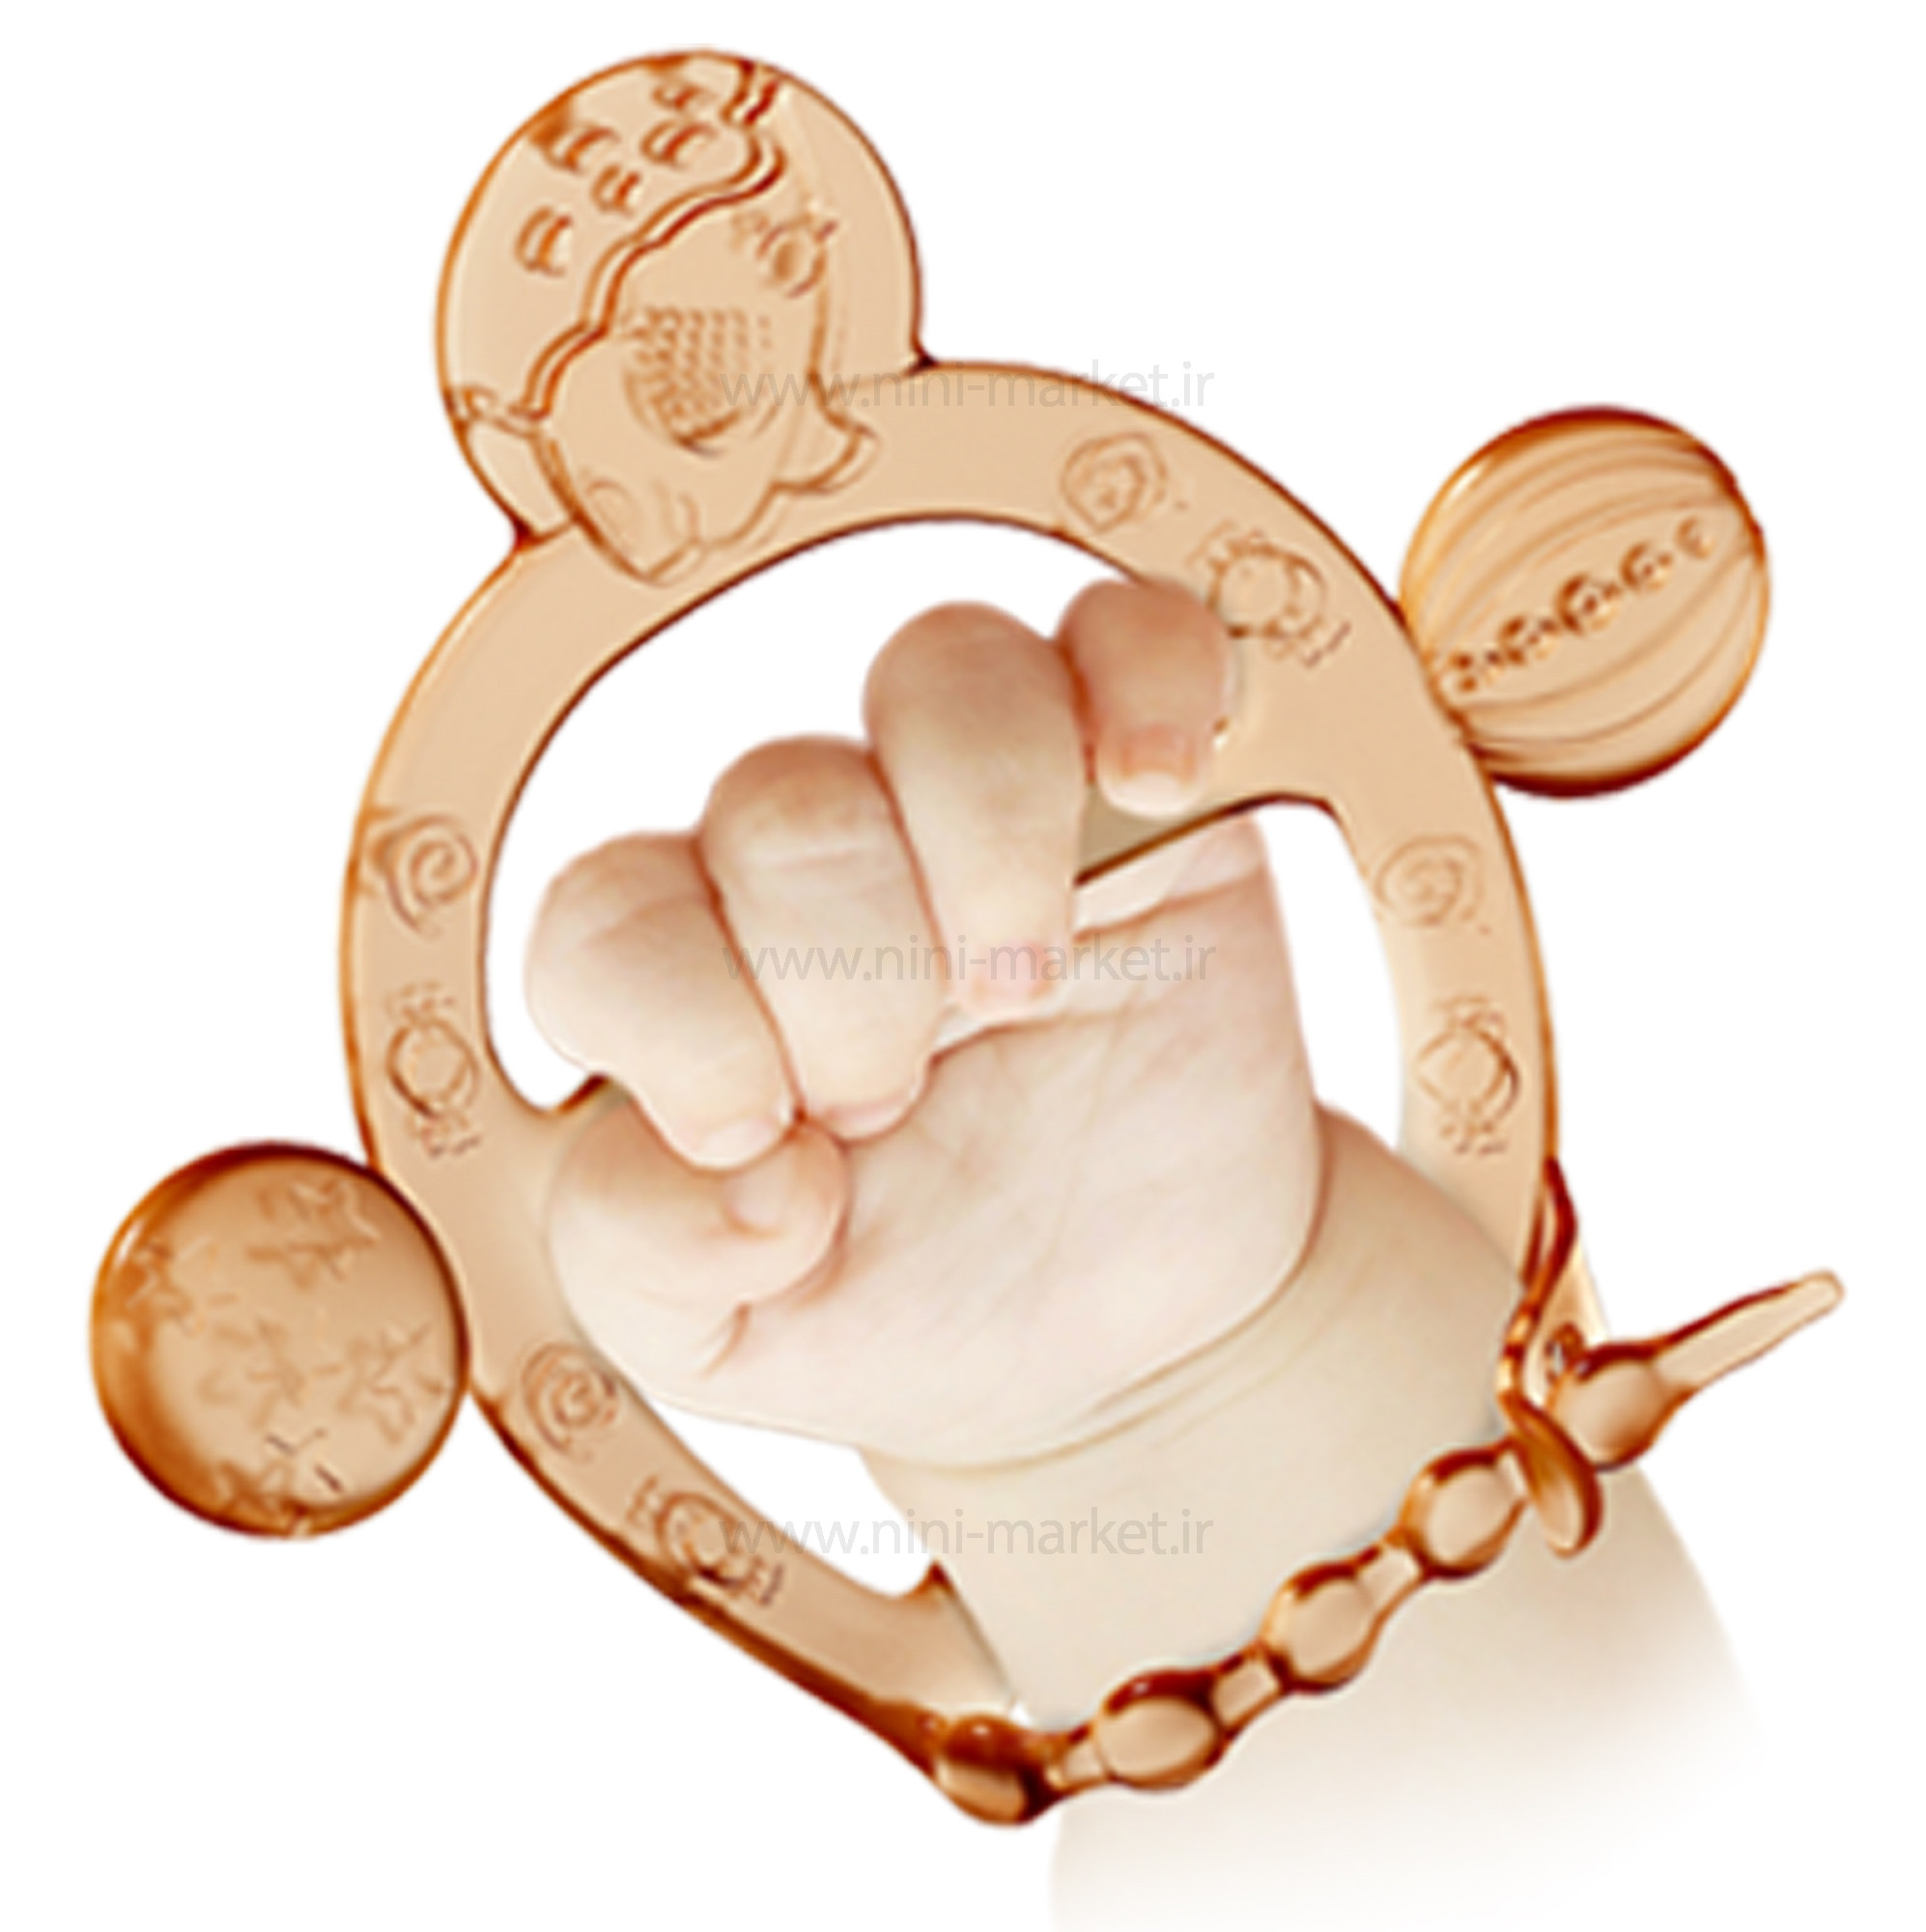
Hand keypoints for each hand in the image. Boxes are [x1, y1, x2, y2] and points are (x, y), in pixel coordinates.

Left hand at [526, 581, 1324, 1466]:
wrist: (1131, 1329)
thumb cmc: (908, 1302)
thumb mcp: (727, 1337)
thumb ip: (645, 1259)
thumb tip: (733, 1167)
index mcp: (689, 976)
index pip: (607, 911)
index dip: (676, 1016)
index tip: (764, 1141)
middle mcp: (820, 865)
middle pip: (786, 801)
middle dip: (845, 976)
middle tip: (899, 1096)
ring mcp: (986, 810)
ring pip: (945, 672)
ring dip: (982, 833)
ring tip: (1022, 985)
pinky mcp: (1147, 799)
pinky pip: (1138, 636)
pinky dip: (1150, 684)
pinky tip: (1154, 789)